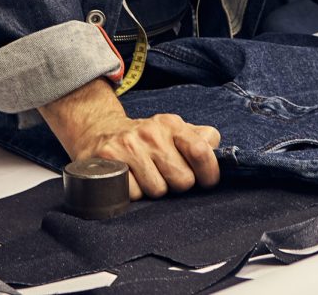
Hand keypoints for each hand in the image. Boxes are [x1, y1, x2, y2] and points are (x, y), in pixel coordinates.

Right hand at [39, 79, 220, 199]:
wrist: (100, 131)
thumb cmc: (145, 140)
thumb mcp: (173, 132)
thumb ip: (199, 139)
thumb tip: (217, 147)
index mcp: (172, 124)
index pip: (202, 151)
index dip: (208, 173)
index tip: (205, 181)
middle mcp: (152, 132)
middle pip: (182, 180)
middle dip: (176, 186)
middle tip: (164, 176)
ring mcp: (129, 144)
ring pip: (158, 191)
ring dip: (152, 191)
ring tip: (144, 177)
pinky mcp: (109, 158)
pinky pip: (133, 194)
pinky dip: (132, 194)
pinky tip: (128, 181)